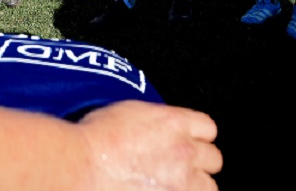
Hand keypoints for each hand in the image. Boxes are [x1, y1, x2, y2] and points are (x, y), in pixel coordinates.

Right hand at [79, 100, 220, 189]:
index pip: (207, 128)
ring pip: (209, 187)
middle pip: (213, 158)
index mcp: (175, 122)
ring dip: (196, 186)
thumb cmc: (95, 139)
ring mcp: (182, 181)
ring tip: (177, 187)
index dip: (196, 136)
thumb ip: (154, 121)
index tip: (188, 143)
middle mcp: (185, 151)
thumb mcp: (129, 112)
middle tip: (180, 169)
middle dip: (198, 163)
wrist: (83, 165)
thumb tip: (156, 129)